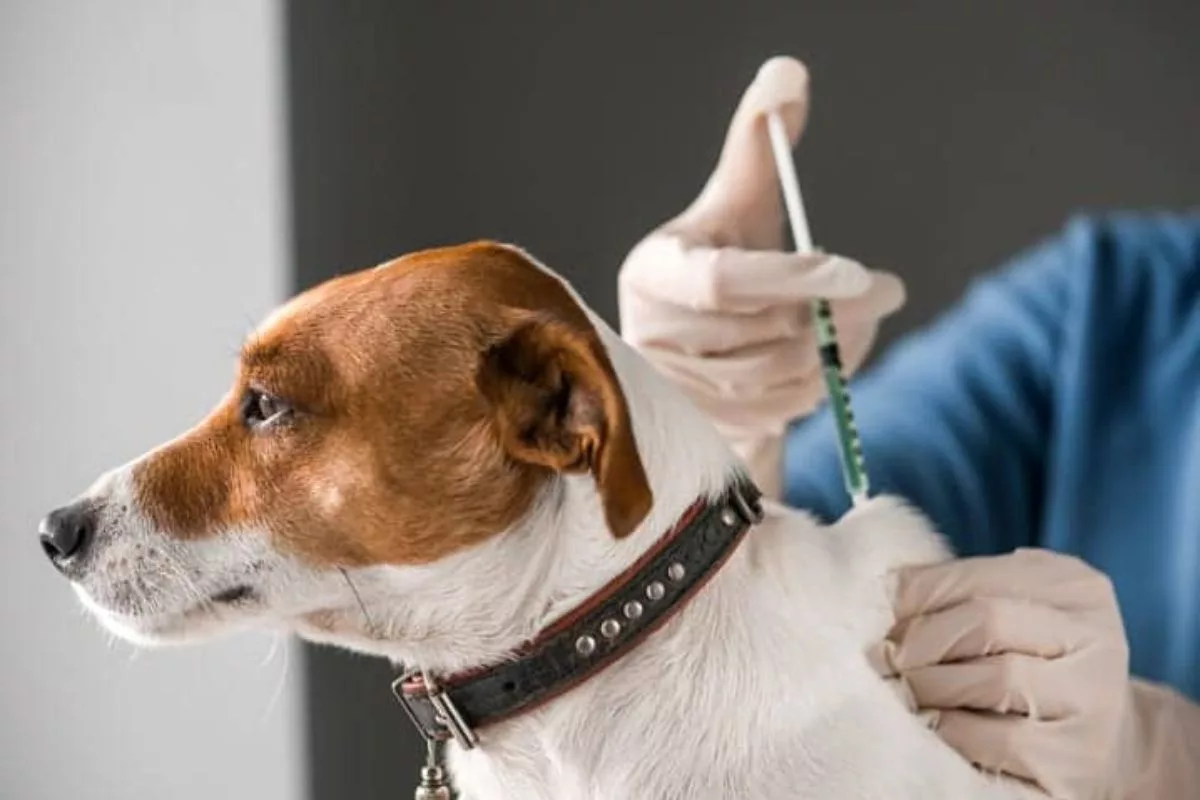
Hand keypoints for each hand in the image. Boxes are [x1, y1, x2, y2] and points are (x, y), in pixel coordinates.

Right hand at [618, 57, 903, 496]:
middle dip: (835, 315)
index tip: (863, 272)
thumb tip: (788, 74)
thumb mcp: (739, 200)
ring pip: (776, 378)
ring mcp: (674, 391)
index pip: (725, 281)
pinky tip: (830, 360)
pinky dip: (819, 387)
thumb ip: (759, 141)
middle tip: (886, 292)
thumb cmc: (723, 255)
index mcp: (653, 272)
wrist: (702, 342)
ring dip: (835, 352)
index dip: (795, 278)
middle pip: (759, 335)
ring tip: (860, 322)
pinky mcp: (702, 427)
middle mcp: (650, 336)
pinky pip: (777, 414)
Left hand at [870, 548, 1131, 797]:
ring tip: (905, 692)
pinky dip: (956, 731)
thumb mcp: (1011, 613)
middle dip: (921, 641)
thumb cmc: (1034, 668)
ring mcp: (1095, 699)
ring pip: (997, 678)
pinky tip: (936, 727)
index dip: (916, 594)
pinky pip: (1004, 740)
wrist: (1103, 746)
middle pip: (987, 620)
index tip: (883, 616)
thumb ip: (961, 594)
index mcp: (1075, 586)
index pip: (976, 575)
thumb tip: (888, 591)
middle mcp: (1098, 637)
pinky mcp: (1081, 759)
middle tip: (884, 659)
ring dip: (932, 686)